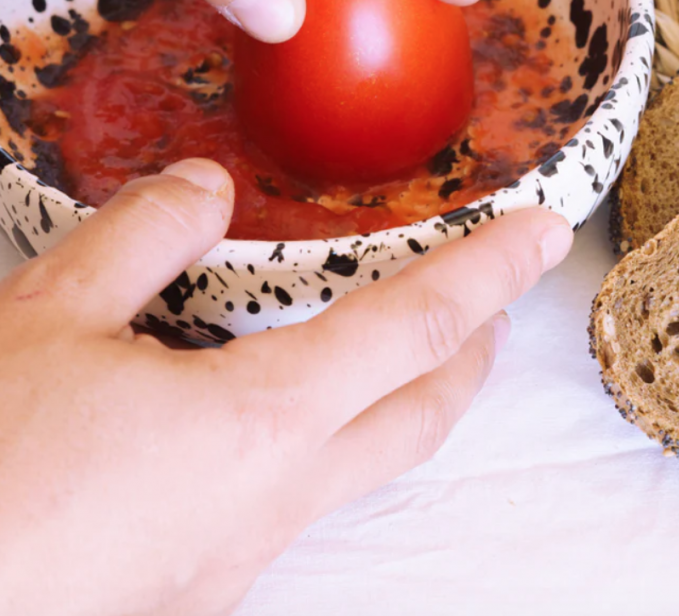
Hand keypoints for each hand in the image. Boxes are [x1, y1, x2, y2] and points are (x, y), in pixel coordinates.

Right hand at [0, 159, 571, 615]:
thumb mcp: (46, 321)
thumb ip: (141, 239)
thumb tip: (205, 187)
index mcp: (259, 426)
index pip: (412, 327)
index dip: (488, 270)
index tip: (544, 233)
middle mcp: (273, 502)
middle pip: (419, 415)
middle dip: (473, 350)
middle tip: (497, 298)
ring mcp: (239, 560)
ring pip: (363, 465)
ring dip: (400, 398)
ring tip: (391, 347)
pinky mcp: (196, 589)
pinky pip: (293, 501)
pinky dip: (320, 439)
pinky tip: (267, 416)